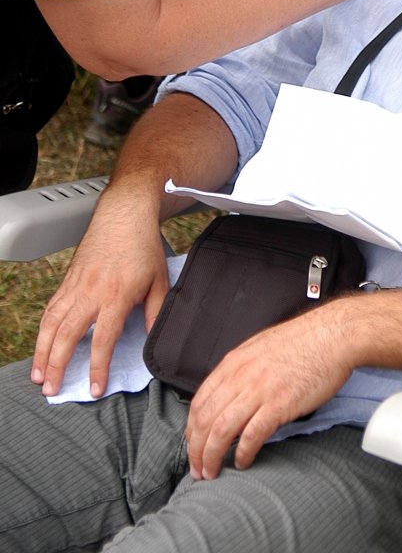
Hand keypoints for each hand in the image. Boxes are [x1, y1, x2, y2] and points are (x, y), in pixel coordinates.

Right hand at [30, 207, 168, 398]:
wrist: (124, 214)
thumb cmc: (143, 246)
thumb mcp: (160, 280)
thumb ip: (156, 313)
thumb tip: (153, 340)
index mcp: (116, 296)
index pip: (103, 340)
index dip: (97, 367)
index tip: (94, 389)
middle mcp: (91, 292)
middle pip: (67, 336)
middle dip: (57, 366)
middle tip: (52, 390)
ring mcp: (75, 285)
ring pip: (51, 323)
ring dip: (42, 352)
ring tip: (38, 375)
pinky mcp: (68, 280)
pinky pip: (51, 308)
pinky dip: (42, 330)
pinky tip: (40, 345)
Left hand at [186, 306, 350, 479]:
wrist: (332, 336)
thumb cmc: (303, 341)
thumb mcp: (261, 347)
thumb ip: (242, 369)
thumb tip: (231, 391)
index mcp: (234, 362)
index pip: (199, 401)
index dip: (191, 430)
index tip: (193, 446)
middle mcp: (241, 376)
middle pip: (205, 419)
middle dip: (196, 449)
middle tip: (198, 469)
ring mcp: (260, 390)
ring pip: (221, 430)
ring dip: (212, 456)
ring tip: (212, 472)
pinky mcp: (280, 404)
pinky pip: (252, 435)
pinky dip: (243, 453)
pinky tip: (243, 462)